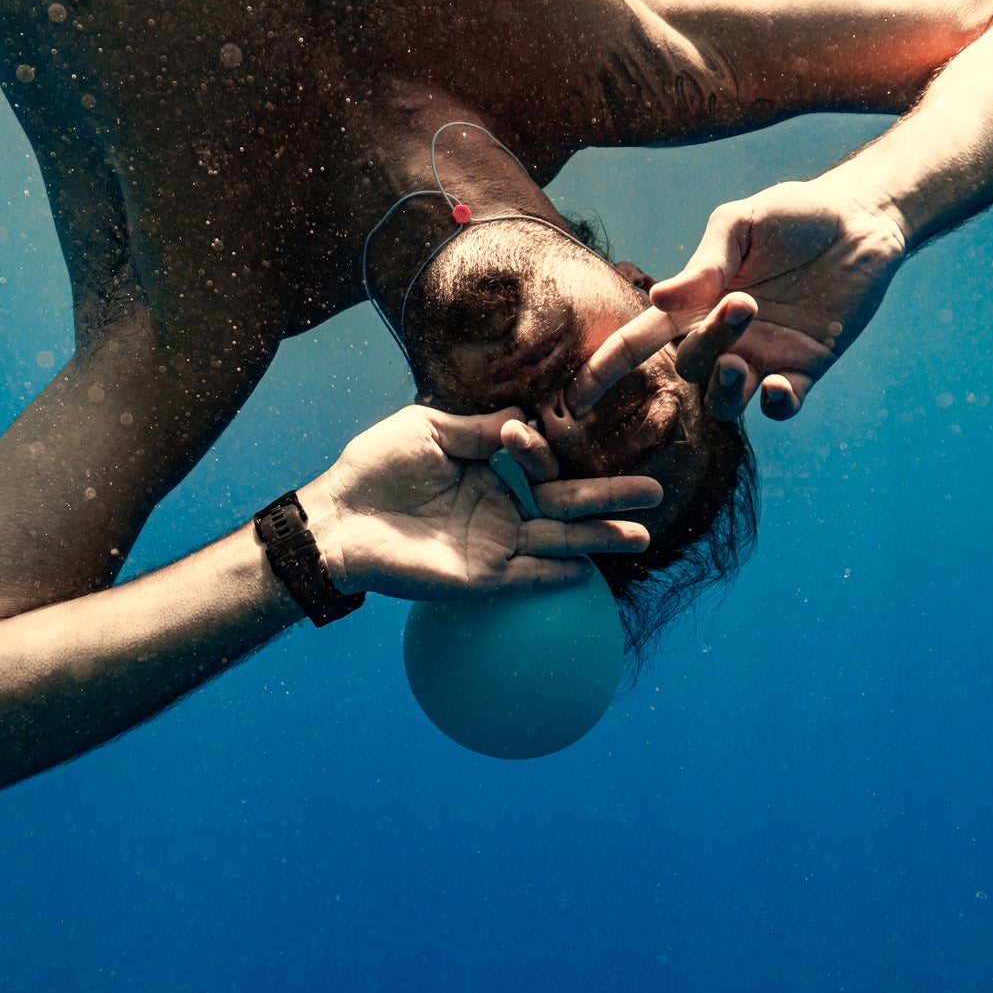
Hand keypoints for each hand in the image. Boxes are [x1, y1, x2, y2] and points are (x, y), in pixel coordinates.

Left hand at [298, 406, 662, 598]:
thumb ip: (479, 428)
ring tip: (641, 533)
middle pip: (567, 501)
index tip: (554, 428)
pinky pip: (526, 577)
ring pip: (559, 540)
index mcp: (492, 469)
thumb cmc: (376, 467)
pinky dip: (555, 575)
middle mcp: (503, 508)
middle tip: (654, 489)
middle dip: (610, 495)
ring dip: (599, 537)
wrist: (338, 517)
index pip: (542, 459)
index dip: (551, 446)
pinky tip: (587, 570)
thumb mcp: (429, 430)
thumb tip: (527, 415)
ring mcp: (496, 543)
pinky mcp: (481, 576)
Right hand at [570, 173, 908, 420]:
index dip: (607, 368)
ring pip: (726, 400)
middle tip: (740, 304)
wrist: (862, 219)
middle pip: (689, 367)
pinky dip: (776, 405)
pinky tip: (779, 388)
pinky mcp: (806, 368)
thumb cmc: (793, 214)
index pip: (641, 340)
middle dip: (704, 347)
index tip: (575, 397)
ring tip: (741, 363)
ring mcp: (764, 357)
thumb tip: (659, 300)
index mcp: (696, 302)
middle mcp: (724, 338)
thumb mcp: (741, 223)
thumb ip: (704, 263)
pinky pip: (782, 405)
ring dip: (726, 390)